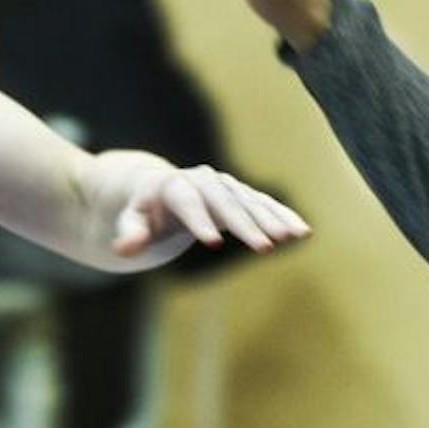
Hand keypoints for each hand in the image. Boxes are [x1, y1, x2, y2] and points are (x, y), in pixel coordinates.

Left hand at [113, 162, 310, 259]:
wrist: (155, 189)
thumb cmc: (139, 210)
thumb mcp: (128, 220)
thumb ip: (129, 232)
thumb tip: (125, 247)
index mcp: (172, 185)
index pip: (187, 202)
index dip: (198, 221)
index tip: (213, 243)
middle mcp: (202, 180)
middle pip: (226, 202)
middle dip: (247, 225)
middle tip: (266, 247)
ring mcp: (224, 186)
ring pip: (251, 202)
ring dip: (274, 219)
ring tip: (296, 237)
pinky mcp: (239, 196)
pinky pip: (264, 205)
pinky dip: (282, 216)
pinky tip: (303, 231)